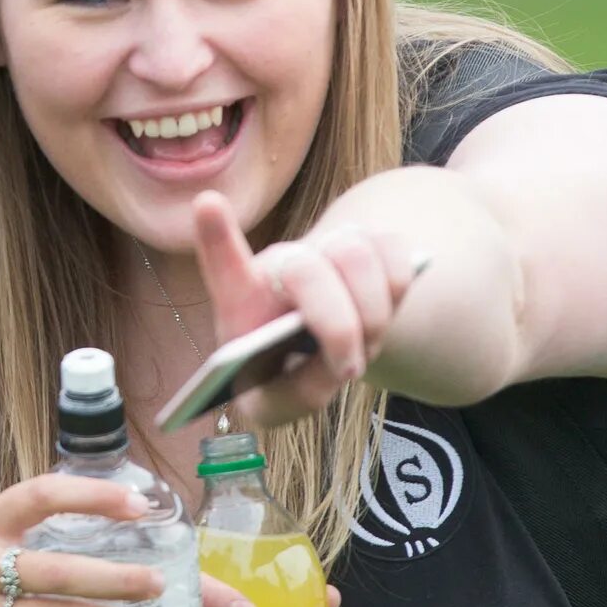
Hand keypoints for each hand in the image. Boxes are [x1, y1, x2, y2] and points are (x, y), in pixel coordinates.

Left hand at [192, 192, 424, 429]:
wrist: (321, 345)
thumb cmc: (285, 374)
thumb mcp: (275, 401)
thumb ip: (296, 397)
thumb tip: (340, 364)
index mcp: (242, 299)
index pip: (224, 267)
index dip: (217, 237)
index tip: (207, 205)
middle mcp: (280, 263)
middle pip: (307, 268)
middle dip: (337, 327)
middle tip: (346, 366)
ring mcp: (324, 246)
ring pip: (356, 255)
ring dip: (371, 315)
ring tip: (364, 343)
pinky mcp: (369, 240)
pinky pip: (393, 251)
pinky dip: (398, 289)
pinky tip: (385, 308)